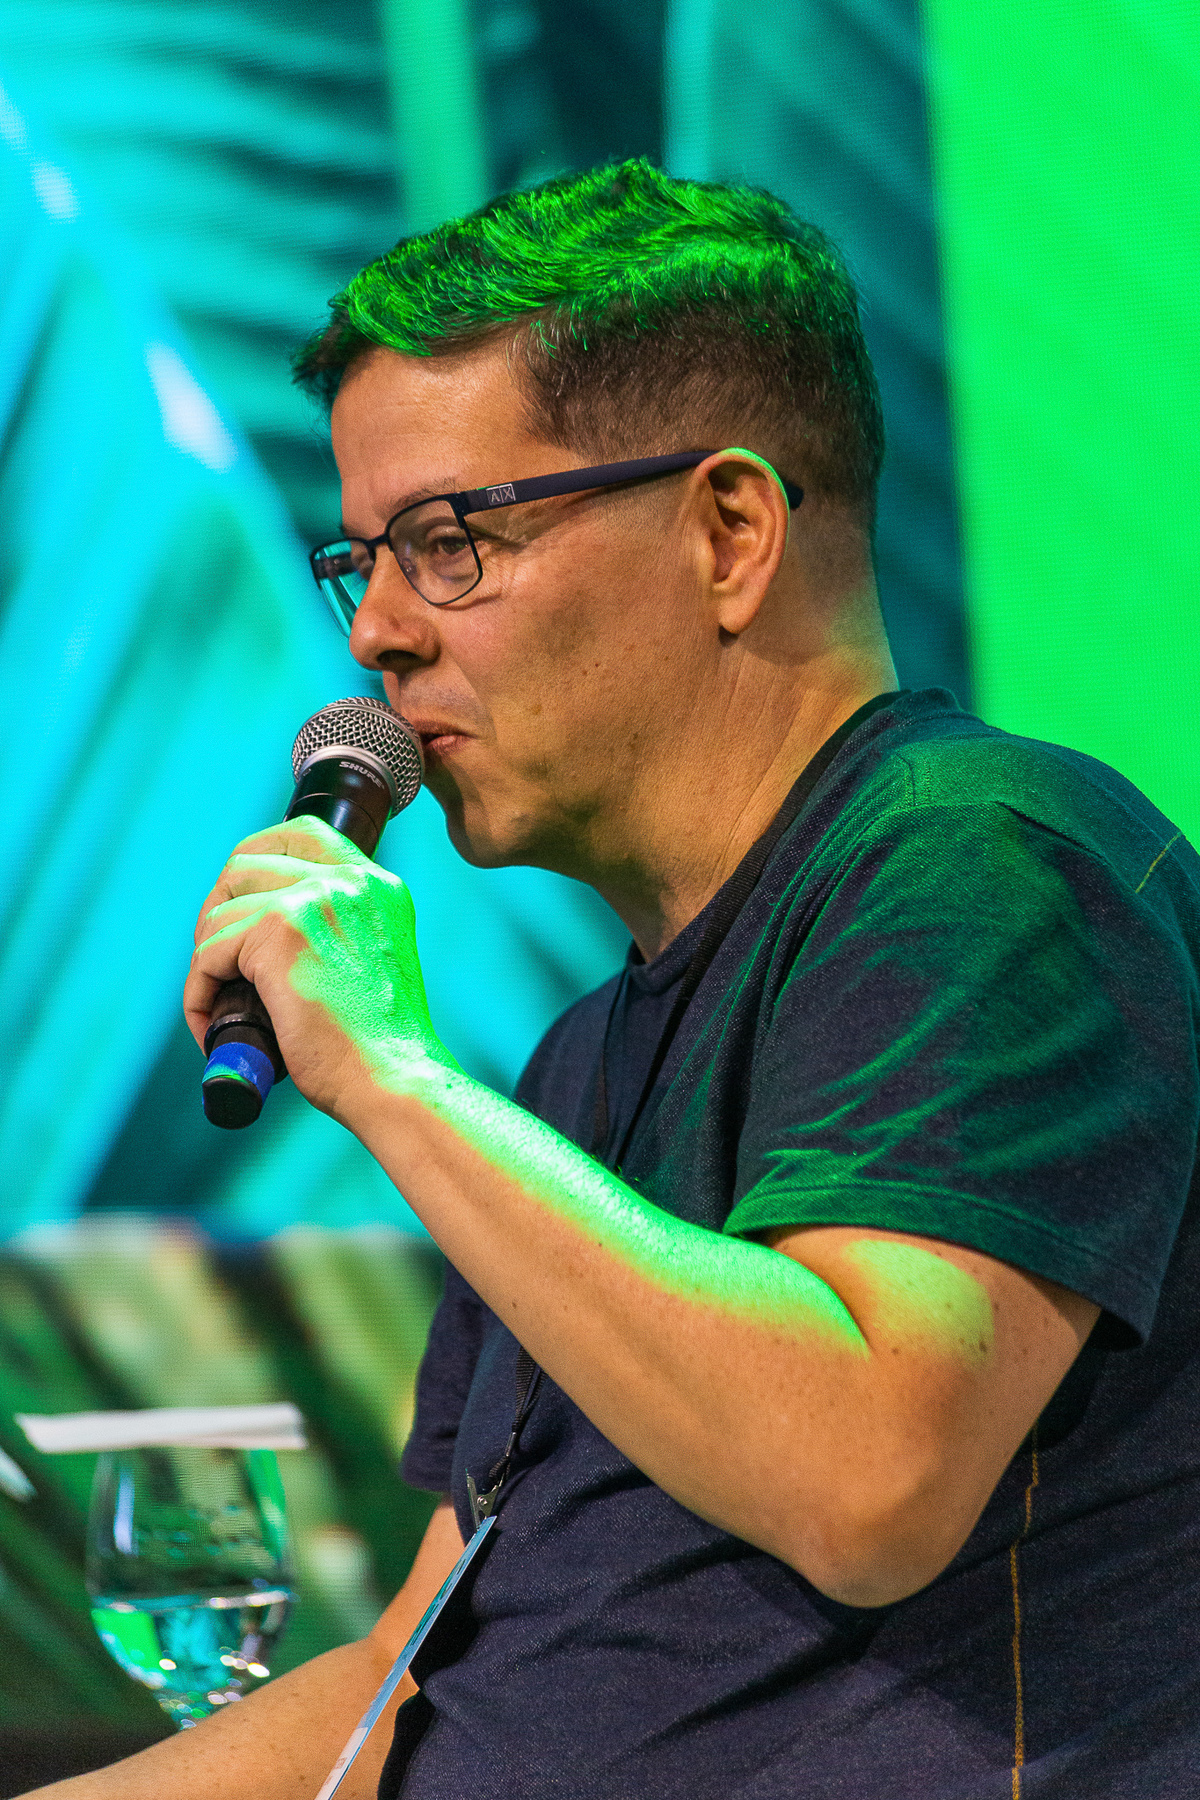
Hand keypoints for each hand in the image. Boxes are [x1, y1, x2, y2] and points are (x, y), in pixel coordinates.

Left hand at [184, 818, 447, 1119]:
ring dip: (207, 961)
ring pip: (220, 914)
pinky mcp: (277, 932)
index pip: (301, 834)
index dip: (255, 858)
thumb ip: (339, 929)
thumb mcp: (374, 961)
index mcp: (377, 885)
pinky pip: (208, 952)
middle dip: (218, 912)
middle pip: (245, 865)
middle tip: (219, 964)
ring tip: (219, 1005)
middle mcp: (349, 881)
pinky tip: (211, 1021)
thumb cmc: (380, 1044)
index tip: (237, 900)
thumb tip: (265, 924)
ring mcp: (313, 901)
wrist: (392, 1079)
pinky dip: (199, 991)